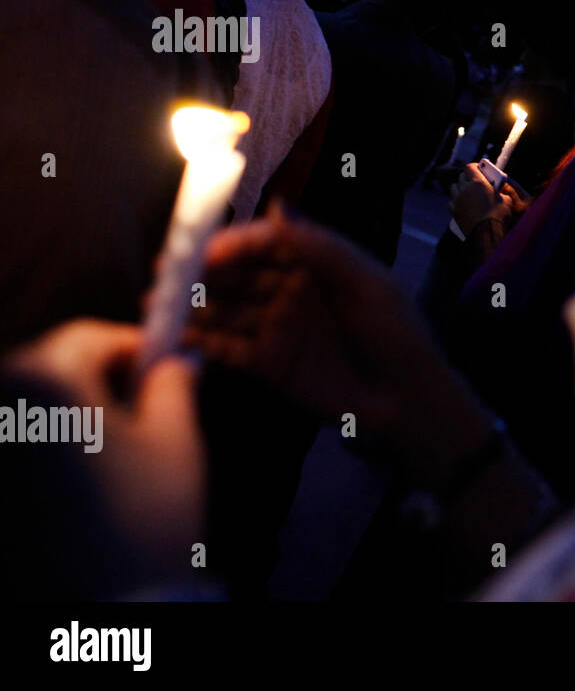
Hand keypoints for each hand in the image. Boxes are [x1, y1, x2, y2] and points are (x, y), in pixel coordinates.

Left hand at [4, 320, 204, 576]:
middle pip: (51, 371)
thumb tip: (178, 360)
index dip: (134, 346)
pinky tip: (79, 490)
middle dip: (99, 384)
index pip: (89, 337)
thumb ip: (175, 387)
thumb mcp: (177, 445)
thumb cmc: (142, 523)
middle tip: (147, 413)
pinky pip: (18, 452)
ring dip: (69, 422)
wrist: (96, 614)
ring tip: (115, 461)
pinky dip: (44, 457)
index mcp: (43, 381)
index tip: (167, 365)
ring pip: (30, 414)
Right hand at [187, 205, 496, 482]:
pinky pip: (228, 348)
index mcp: (318, 264)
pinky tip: (174, 336)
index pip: (268, 243)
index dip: (235, 242)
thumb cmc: (398, 334)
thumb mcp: (369, 284)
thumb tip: (278, 205)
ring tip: (155, 304)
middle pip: (239, 274)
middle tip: (164, 272)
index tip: (205, 249)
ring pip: (227, 310)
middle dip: (202, 271)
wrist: (409, 401)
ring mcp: (277, 326)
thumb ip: (322, 248)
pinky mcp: (268, 362)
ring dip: (193, 306)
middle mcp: (291, 290)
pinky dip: (201, 341)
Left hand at [449, 162, 518, 234]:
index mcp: (478, 183)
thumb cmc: (498, 217)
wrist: (486, 235)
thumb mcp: (507, 201)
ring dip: (460, 187)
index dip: (475, 166)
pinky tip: (463, 205)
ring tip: (467, 192)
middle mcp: (465, 190)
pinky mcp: (454, 212)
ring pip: (454, 188)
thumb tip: (501, 192)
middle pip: (461, 176)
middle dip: (467, 177)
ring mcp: (457, 201)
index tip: (478, 168)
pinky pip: (451, 202)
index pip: (470, 167)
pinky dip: (456, 202)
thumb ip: (501, 192)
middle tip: (475, 181)